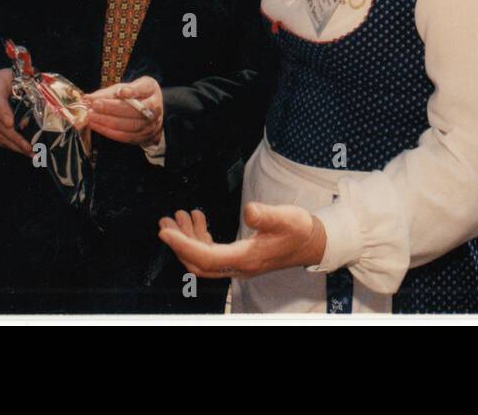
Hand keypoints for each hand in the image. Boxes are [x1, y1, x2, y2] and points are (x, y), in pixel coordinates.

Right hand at [0, 68, 32, 155]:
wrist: (1, 81)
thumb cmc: (15, 78)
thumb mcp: (23, 77)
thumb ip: (31, 90)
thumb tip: (45, 110)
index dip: (2, 112)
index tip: (10, 123)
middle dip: (14, 137)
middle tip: (29, 147)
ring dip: (13, 145)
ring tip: (30, 153)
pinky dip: (8, 145)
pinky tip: (21, 151)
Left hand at [86, 76, 163, 144]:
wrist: (149, 116)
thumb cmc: (134, 98)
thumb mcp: (124, 88)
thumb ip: (108, 93)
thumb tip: (88, 98)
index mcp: (150, 89)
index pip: (143, 89)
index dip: (133, 91)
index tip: (120, 91)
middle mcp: (154, 107)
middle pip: (133, 109)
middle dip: (112, 108)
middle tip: (94, 105)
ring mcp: (149, 124)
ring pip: (128, 125)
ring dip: (107, 121)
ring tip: (91, 116)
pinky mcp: (141, 136)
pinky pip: (124, 136)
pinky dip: (108, 131)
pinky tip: (96, 125)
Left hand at [158, 203, 326, 278]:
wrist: (312, 243)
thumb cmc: (299, 230)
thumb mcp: (286, 218)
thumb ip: (266, 215)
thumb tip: (249, 210)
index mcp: (246, 258)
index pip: (205, 257)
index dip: (182, 245)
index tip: (164, 232)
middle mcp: (238, 266)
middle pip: (198, 263)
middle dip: (178, 243)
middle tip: (165, 222)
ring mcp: (238, 264)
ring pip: (202, 259)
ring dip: (187, 239)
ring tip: (179, 216)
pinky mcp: (239, 258)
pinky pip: (211, 253)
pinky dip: (199, 238)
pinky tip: (198, 221)